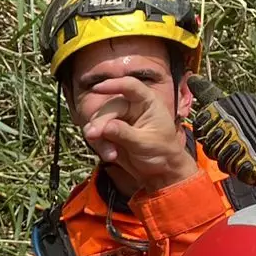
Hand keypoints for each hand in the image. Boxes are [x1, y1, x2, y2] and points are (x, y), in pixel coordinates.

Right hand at [79, 77, 196, 191]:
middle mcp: (131, 107)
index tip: (97, 88)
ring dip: (99, 138)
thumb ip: (124, 133)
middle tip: (93, 136)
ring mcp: (119, 119)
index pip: (130, 86)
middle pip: (109, 108)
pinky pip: (96, 134)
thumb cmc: (162, 151)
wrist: (160, 170)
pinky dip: (99, 145)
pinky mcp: (110, 132)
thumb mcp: (146, 142)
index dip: (114, 85)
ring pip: (98, 121)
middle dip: (100, 123)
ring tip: (110, 155)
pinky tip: (110, 156)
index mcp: (146, 102)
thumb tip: (105, 126)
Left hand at [189, 76, 255, 188]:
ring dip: (228, 159)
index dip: (205, 130)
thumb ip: (211, 95)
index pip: (201, 123)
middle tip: (230, 143)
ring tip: (239, 153)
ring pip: (220, 159)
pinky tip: (246, 162)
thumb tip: (192, 79)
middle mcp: (230, 127)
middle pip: (209, 144)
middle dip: (217, 147)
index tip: (213, 131)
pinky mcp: (251, 162)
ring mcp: (240, 146)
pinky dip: (240, 169)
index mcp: (226, 110)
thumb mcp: (237, 102)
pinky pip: (235, 170)